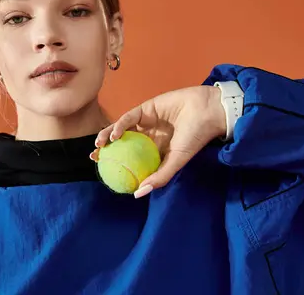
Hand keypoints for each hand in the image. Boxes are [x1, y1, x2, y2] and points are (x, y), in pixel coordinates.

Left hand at [93, 85, 225, 197]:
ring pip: (121, 129)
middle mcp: (148, 136)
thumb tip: (137, 195)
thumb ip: (158, 177)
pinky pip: (128, 118)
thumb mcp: (176, 161)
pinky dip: (119, 126)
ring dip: (107, 136)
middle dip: (106, 150)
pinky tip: (114, 136)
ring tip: (99, 146)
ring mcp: (146, 121)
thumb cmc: (195, 138)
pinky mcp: (146, 108)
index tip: (104, 172)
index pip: (131, 158)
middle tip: (95, 157)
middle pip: (122, 143)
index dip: (117, 164)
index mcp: (155, 150)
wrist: (208, 111)